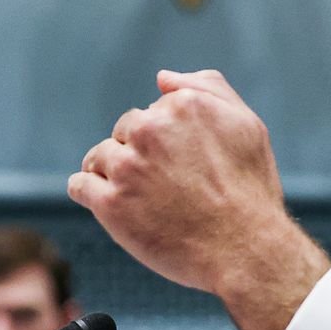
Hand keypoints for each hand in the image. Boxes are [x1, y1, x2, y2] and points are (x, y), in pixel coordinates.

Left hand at [66, 70, 330, 329]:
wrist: (247, 251)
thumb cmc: (250, 190)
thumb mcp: (247, 126)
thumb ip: (208, 89)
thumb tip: (162, 78)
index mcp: (182, 106)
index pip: (153, 112)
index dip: (167, 140)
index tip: (185, 166)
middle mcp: (149, 130)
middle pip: (124, 132)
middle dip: (139, 155)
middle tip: (167, 188)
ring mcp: (127, 167)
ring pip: (99, 157)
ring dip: (114, 174)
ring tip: (143, 201)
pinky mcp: (110, 204)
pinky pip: (79, 185)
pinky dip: (90, 193)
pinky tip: (113, 207)